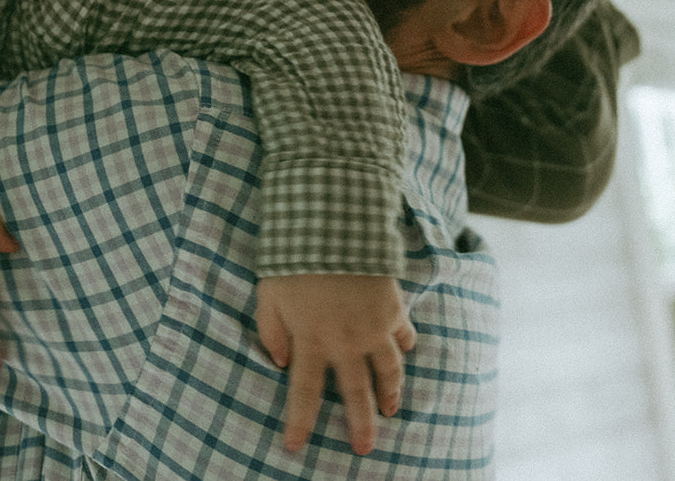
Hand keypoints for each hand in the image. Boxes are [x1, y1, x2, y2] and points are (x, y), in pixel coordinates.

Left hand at [254, 274, 415, 455]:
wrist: (333, 225)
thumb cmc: (293, 257)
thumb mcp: (268, 295)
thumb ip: (271, 331)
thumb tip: (279, 362)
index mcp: (311, 340)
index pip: (305, 392)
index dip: (300, 421)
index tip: (295, 446)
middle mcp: (345, 342)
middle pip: (355, 393)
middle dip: (360, 425)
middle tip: (364, 449)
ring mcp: (373, 327)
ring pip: (388, 372)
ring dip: (391, 393)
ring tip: (392, 410)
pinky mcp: (392, 309)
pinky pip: (404, 335)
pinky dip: (405, 345)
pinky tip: (406, 353)